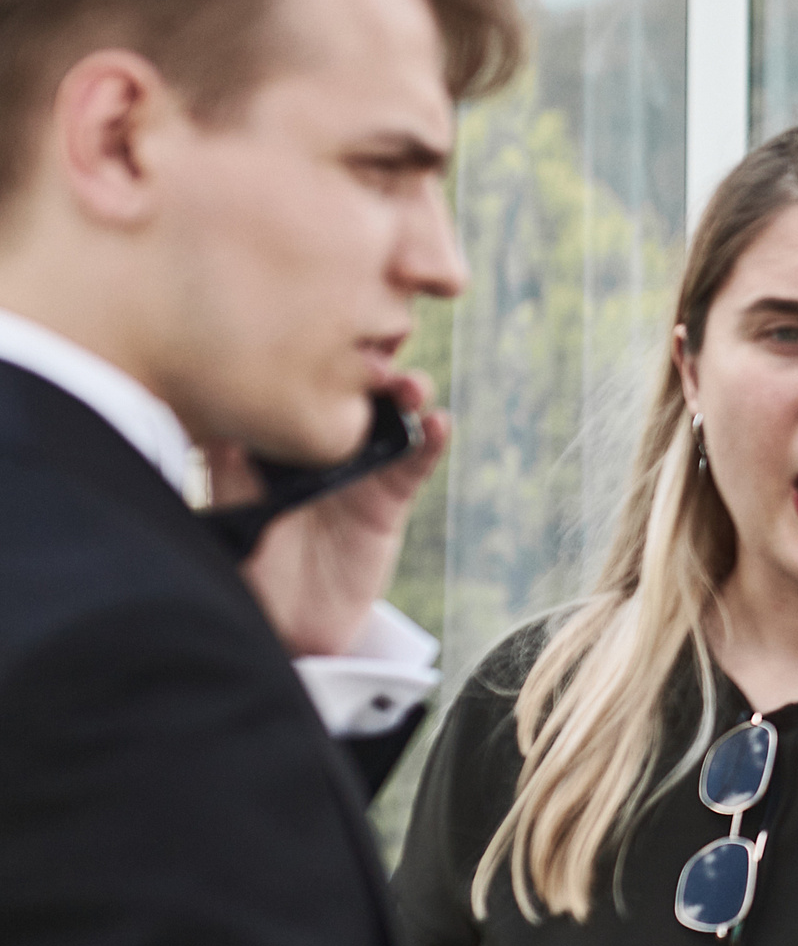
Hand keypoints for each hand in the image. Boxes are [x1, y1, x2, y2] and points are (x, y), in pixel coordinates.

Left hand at [227, 371, 448, 657]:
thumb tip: (210, 406)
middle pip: (354, 385)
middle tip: (377, 347)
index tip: (323, 320)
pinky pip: (418, 462)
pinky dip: (432, 439)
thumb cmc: (246, 564)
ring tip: (408, 384)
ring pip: (391, 413)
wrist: (286, 625)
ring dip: (406, 390)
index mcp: (280, 433)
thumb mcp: (225, 505)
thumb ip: (222, 461)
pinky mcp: (391, 497)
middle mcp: (323, 441)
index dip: (316, 344)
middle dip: (369, 358)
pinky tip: (438, 422)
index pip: (303, 378)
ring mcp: (361, 465)